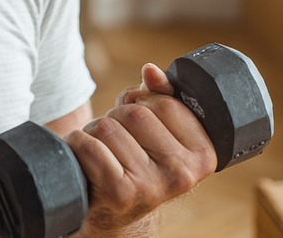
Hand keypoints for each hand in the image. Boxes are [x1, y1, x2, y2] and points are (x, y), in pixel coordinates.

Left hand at [65, 64, 216, 234]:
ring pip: (108, 126)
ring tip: (102, 150)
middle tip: (117, 140)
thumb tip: (151, 71)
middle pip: (135, 112)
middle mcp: (183, 174)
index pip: (166, 102)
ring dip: (94, 131)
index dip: (143, 102)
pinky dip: (78, 143)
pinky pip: (90, 146)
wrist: (114, 212)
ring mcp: (152, 186)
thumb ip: (160, 95)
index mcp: (204, 155)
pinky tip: (86, 158)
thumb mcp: (157, 129)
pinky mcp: (121, 193)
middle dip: (117, 116)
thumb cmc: (138, 160)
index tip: (141, 124)